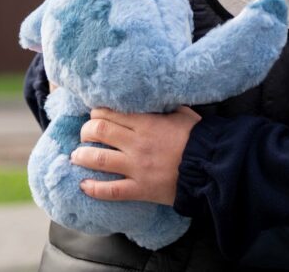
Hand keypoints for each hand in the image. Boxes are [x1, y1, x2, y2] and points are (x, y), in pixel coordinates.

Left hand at [70, 105, 201, 205]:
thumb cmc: (200, 138)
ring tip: (77, 155)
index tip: (95, 114)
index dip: (97, 112)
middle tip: (85, 134)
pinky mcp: (140, 189)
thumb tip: (153, 99)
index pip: (110, 113)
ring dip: (82, 156)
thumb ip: (164, 107)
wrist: (212, 167)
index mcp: (147, 123)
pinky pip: (111, 190)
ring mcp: (137, 167)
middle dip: (86, 131)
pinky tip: (84, 185)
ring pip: (98, 159)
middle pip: (98, 131)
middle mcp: (137, 143)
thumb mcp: (183, 113)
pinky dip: (94, 188)